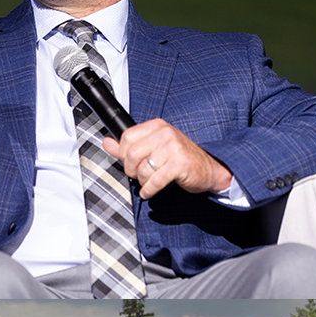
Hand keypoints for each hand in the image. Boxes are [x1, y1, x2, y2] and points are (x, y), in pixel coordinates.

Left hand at [101, 119, 232, 198]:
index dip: (123, 155)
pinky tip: (149, 191)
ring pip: (143, 169)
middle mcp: (165, 133)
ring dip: (142, 181)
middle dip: (131, 170)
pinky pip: (155, 180)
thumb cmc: (179, 159)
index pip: (126, 137)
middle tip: (139, 176)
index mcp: (157, 126)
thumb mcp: (153, 148)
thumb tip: (106, 142)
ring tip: (149, 182)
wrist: (208, 169)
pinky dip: (149, 190)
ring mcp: (174, 147)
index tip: (131, 163)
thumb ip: (127, 147)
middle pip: (132, 154)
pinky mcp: (180, 164)